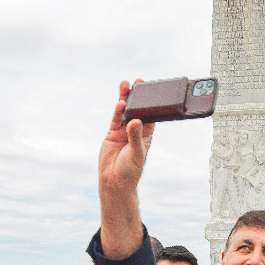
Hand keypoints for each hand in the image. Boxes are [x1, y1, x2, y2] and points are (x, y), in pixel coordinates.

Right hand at [98, 79, 154, 199]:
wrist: (115, 181)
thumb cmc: (131, 170)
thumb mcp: (137, 153)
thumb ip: (135, 136)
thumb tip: (135, 121)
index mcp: (146, 135)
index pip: (150, 116)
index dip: (151, 103)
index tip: (152, 91)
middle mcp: (135, 131)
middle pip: (137, 110)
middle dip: (138, 97)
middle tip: (139, 82)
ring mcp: (123, 131)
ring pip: (125, 112)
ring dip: (125, 99)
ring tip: (125, 85)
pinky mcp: (112, 133)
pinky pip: (115, 119)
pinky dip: (117, 111)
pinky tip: (119, 102)